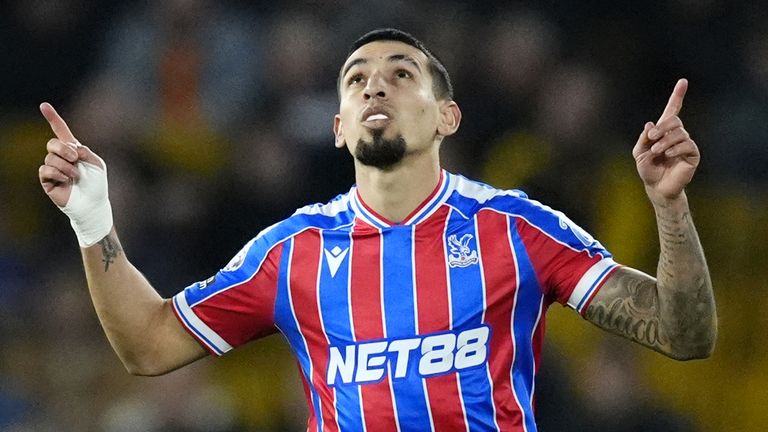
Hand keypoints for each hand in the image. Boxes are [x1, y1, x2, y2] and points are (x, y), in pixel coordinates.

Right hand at [39, 102, 103, 206]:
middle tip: (75, 159)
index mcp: (74, 150)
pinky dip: (58, 174)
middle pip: (52, 143)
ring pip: (50, 158)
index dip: (53, 118)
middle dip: (64, 149)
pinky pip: (45, 170)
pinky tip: (66, 181)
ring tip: (75, 176)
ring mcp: (53, 168)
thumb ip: (85, 151)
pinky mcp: (47, 180)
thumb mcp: (96, 164)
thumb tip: (71, 147)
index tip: (44, 105)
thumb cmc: (97, 185)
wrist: (92, 204)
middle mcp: (61, 157)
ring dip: (66, 166)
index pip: (60, 131)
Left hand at [632, 79, 699, 204]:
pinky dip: (675, 148)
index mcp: (663, 131)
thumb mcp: (639, 152)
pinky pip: (687, 144)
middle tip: (651, 138)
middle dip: (661, 127)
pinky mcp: (693, 154)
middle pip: (674, 120)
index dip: (677, 96)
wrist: (656, 187)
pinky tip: (668, 155)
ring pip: (679, 132)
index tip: (683, 81)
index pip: (672, 110)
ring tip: (656, 152)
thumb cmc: (648, 169)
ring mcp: (685, 144)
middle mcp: (677, 134)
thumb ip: (643, 138)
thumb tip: (652, 123)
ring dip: (665, 141)